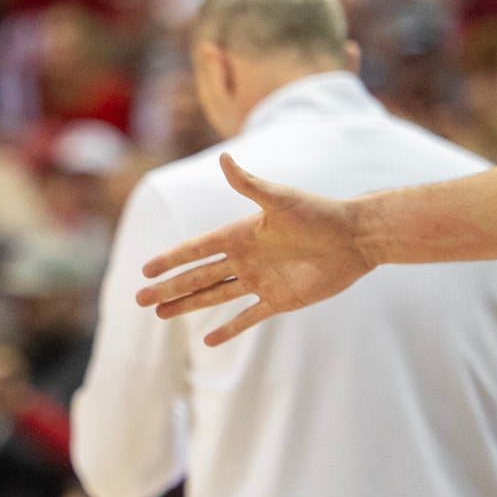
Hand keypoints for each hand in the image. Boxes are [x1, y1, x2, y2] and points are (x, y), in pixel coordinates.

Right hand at [133, 154, 372, 345]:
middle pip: (198, 276)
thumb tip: (224, 158)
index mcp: (240, 234)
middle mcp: (246, 258)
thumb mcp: (281, 198)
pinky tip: (207, 339)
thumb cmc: (320, 213)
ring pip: (215, 296)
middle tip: (140, 299)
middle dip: (168, 288)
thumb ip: (249, 184)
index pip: (196, 250)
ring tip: (161, 314)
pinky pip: (248, 317)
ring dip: (187, 305)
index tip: (146, 269)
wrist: (357, 237)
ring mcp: (260, 281)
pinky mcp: (280, 299)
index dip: (171, 259)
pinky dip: (229, 328)